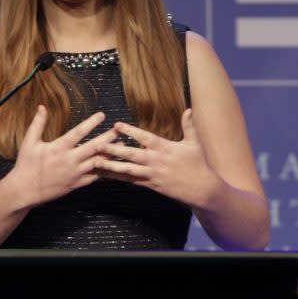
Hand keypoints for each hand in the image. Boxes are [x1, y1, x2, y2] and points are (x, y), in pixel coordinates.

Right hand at [6, 106, 117, 208]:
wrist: (24, 191)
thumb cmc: (25, 165)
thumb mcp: (29, 142)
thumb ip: (38, 123)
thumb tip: (42, 106)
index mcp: (59, 148)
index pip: (79, 132)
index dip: (92, 123)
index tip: (102, 115)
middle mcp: (69, 160)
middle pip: (94, 147)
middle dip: (108, 137)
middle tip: (120, 130)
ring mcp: (74, 174)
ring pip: (97, 163)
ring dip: (110, 153)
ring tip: (122, 146)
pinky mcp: (75, 185)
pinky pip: (94, 177)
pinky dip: (104, 170)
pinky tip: (113, 164)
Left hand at [95, 109, 222, 209]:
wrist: (201, 189)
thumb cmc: (199, 164)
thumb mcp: (194, 143)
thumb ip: (188, 126)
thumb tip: (188, 109)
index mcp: (165, 148)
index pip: (144, 137)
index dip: (130, 131)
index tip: (116, 125)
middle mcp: (156, 161)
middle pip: (130, 154)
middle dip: (113, 150)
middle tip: (97, 145)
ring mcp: (152, 175)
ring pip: (128, 170)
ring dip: (111, 166)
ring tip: (96, 163)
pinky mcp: (151, 186)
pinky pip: (132, 181)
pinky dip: (119, 178)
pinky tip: (108, 176)